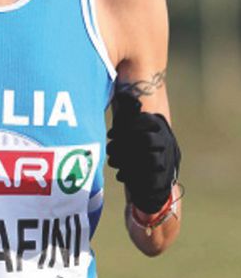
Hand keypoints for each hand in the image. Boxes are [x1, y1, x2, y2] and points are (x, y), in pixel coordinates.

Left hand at [106, 93, 180, 213]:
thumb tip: (122, 94)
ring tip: (112, 161)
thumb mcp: (134, 129)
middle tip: (110, 148)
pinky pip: (149, 177)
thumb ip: (129, 113)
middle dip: (124, 145)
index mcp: (160, 127)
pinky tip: (120, 174)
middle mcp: (167, 142)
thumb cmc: (138, 149)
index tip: (111, 134)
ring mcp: (168, 161)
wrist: (154, 183)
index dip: (127, 126)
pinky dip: (132, 176)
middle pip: (146, 140)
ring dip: (127, 160)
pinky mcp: (164, 178)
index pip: (147, 121)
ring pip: (149, 159)